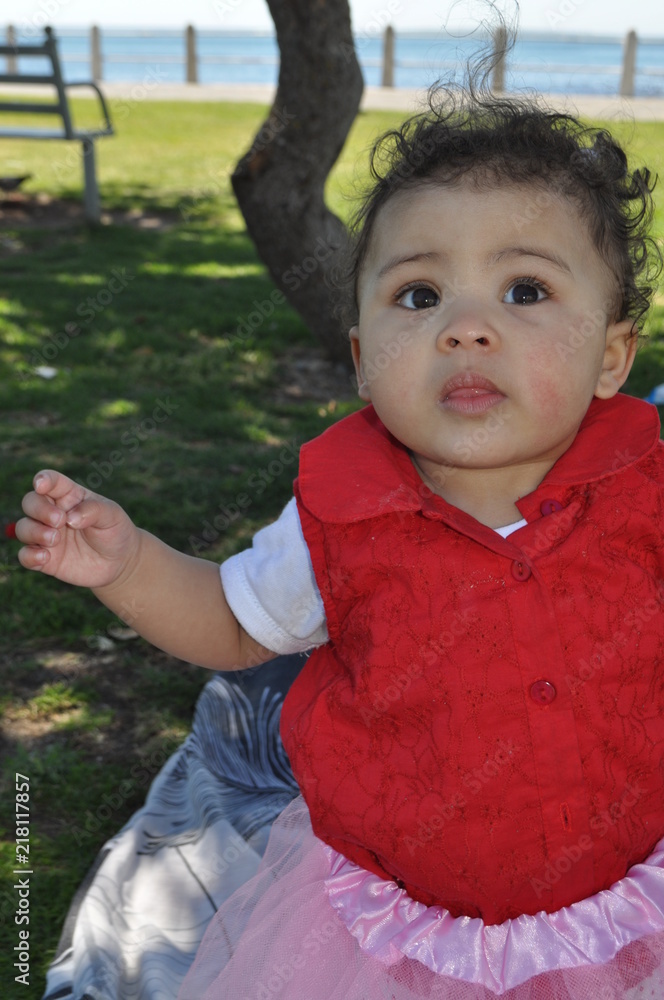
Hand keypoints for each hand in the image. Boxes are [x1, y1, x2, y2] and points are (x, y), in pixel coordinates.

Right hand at [16, 470, 140, 588]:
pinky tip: (45, 557)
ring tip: (54, 539)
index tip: (41, 485)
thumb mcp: (112, 515)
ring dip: (34, 531)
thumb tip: (70, 518)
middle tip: (59, 520)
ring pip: (23, 528)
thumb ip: (93, 510)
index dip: (43, 480)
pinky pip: (25, 556)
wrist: (120, 561)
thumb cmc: (115, 530)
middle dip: (39, 509)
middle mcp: (53, 513)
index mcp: (69, 496)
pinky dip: (29, 556)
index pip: (50, 482)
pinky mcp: (45, 558)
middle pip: (30, 502)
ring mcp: (46, 535)